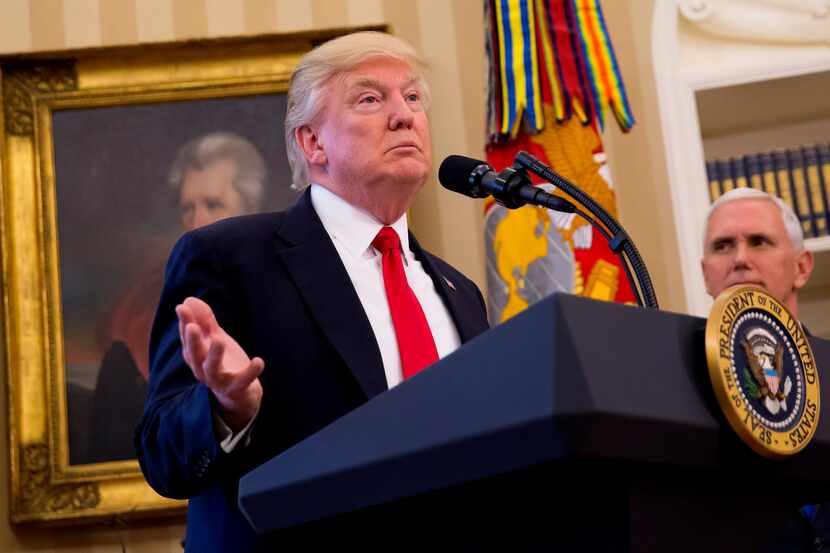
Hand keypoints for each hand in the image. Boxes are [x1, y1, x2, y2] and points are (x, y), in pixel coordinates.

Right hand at [176, 296, 263, 431]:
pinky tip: (258, 360)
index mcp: (196, 356)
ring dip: (214, 355)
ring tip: (219, 340)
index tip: (182, 307)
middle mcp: (203, 369)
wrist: (239, 395)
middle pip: (195, 356)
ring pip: (212, 369)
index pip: (187, 339)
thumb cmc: (223, 362)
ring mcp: (219, 380)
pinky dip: (250, 372)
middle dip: (192, 341)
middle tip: (192, 326)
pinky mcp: (236, 388)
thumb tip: (188, 299)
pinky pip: (243, 381)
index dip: (184, 323)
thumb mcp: (214, 339)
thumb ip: (205, 321)